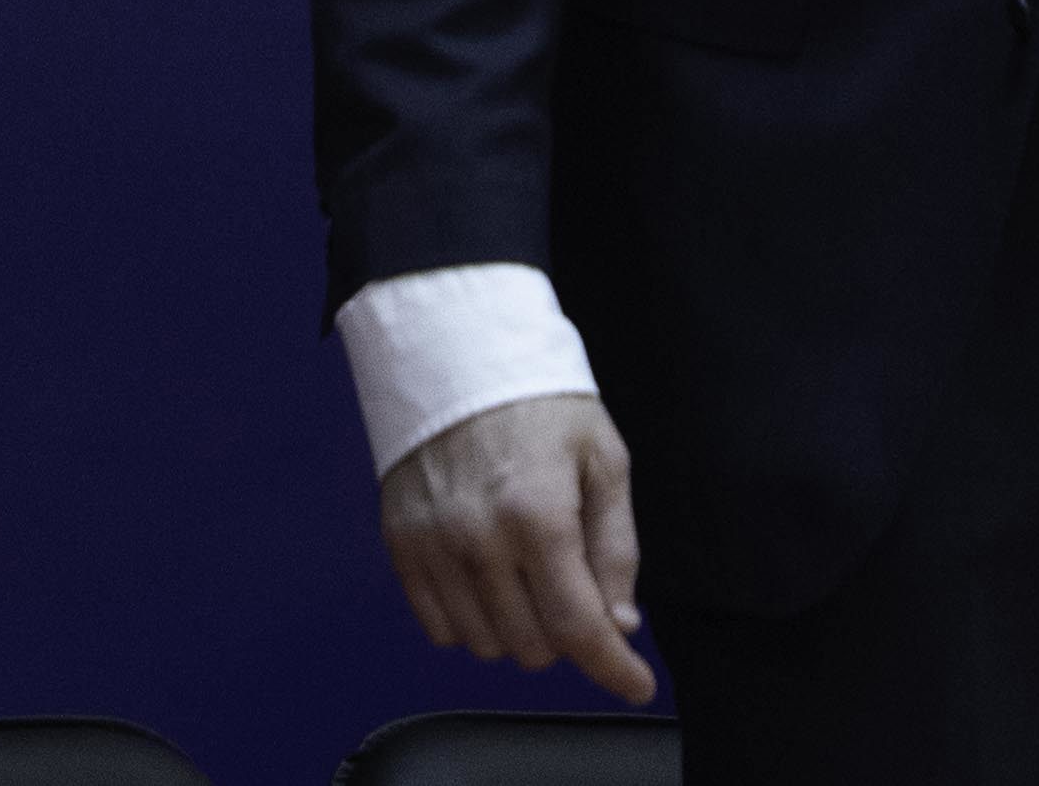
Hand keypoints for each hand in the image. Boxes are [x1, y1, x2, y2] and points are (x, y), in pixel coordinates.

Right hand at [377, 391, 654, 703]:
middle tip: (573, 585)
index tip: (636, 685)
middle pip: (534, 646)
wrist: (455, 352)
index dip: (613, 669)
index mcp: (539, 514)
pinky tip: (489, 578)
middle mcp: (479, 539)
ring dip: (519, 629)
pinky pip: (440, 628)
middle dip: (567, 632)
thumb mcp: (603, 459)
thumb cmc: (539, 402)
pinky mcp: (401, 545)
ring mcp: (433, 545)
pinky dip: (472, 621)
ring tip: (527, 573)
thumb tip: (619, 624)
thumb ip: (616, 547)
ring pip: (487, 645)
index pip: (578, 626)